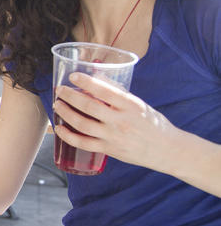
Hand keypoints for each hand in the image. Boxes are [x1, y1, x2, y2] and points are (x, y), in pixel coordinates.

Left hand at [53, 72, 178, 171]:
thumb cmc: (153, 124)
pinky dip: (68, 136)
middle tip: (60, 90)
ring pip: (83, 125)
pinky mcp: (109, 150)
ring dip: (66, 114)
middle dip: (71, 97)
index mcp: (131, 105)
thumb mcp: (139, 104)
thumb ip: (118, 93)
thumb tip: (98, 77)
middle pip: (90, 107)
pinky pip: (83, 143)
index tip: (73, 76)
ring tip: (58, 105)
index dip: (87, 82)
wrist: (167, 150)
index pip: (105, 91)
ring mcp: (114, 137)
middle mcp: (121, 121)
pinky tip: (59, 129)